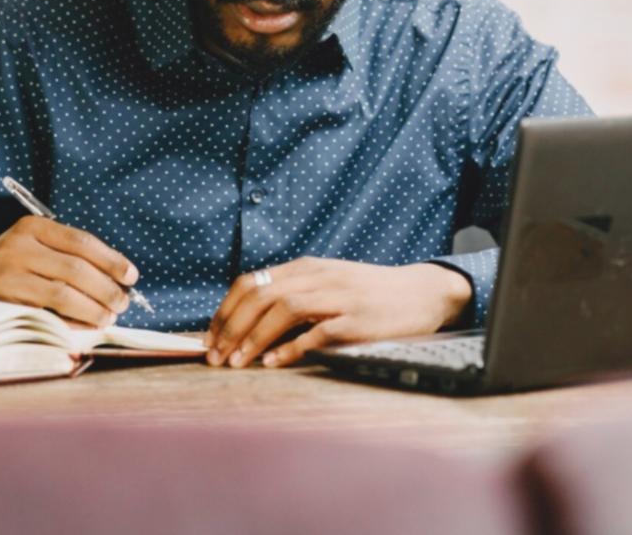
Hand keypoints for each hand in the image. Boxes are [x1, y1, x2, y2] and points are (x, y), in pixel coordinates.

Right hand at [0, 215, 137, 327]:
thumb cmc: (12, 268)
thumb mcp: (35, 247)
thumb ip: (69, 255)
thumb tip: (118, 279)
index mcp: (32, 227)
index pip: (81, 242)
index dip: (111, 260)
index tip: (131, 276)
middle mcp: (18, 247)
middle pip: (76, 269)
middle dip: (106, 289)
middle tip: (123, 302)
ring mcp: (8, 276)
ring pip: (63, 294)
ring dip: (94, 308)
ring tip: (109, 316)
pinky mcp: (4, 303)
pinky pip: (47, 314)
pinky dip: (72, 321)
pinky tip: (86, 325)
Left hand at [204, 258, 472, 368]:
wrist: (421, 293)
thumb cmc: (369, 294)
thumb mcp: (327, 283)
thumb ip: (293, 294)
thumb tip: (247, 320)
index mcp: (306, 268)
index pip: (250, 283)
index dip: (225, 312)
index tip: (210, 339)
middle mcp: (318, 277)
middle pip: (260, 295)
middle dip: (231, 328)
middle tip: (215, 357)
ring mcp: (338, 296)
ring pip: (283, 309)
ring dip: (254, 337)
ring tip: (237, 363)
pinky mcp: (357, 320)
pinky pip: (317, 332)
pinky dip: (291, 348)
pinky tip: (274, 363)